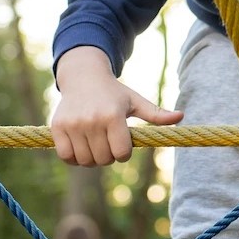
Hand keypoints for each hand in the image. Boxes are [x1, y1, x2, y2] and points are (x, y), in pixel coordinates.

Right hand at [50, 46, 182, 165]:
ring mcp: (73, 124)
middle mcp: (92, 120)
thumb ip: (156, 114)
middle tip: (108, 143)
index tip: (123, 144)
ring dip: (92, 159)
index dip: (124, 153)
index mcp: (113, 115)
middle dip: (109, 156)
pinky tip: (80, 147)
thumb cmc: (114, 93)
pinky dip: (73, 158)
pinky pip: (66, 157)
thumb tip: (181, 116)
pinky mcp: (57, 128)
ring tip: (95, 145)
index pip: (121, 153)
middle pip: (104, 159)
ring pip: (85, 161)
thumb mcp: (136, 101)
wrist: (83, 77)